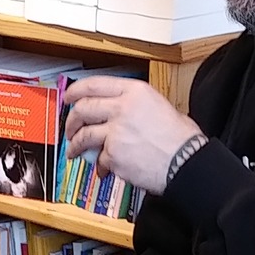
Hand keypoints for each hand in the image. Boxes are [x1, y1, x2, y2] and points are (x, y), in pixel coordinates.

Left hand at [62, 76, 201, 196]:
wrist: (186, 162)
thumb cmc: (181, 137)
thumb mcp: (161, 106)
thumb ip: (137, 105)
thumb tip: (122, 111)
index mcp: (134, 92)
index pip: (94, 84)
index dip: (75, 91)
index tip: (68, 97)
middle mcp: (122, 108)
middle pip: (83, 109)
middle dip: (71, 119)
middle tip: (70, 127)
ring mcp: (115, 132)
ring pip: (83, 135)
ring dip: (75, 144)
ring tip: (74, 150)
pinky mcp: (113, 154)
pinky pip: (98, 159)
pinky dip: (99, 165)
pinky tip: (103, 169)